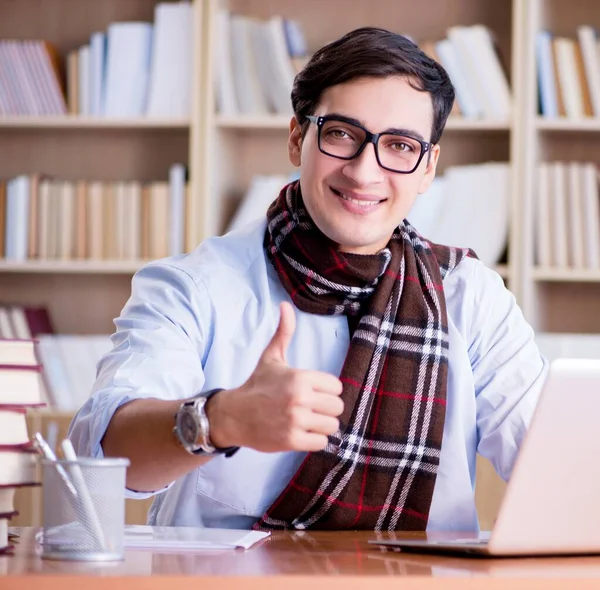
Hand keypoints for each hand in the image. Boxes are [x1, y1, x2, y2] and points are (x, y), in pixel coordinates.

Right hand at [208, 302, 343, 452]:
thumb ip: (284, 332)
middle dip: (326, 409)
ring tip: (307, 421)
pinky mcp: (291, 441)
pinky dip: (314, 440)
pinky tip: (301, 433)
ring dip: (321, 426)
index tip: (313, 392)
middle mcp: (300, 399)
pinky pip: (321, 443)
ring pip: (332, 426)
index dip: (327, 390)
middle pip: (337, 407)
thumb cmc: (257, 385)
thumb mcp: (271, 357)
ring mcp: (296, 421)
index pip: (336, 387)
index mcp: (300, 377)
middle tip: (311, 409)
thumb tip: (285, 305)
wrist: (233, 415)